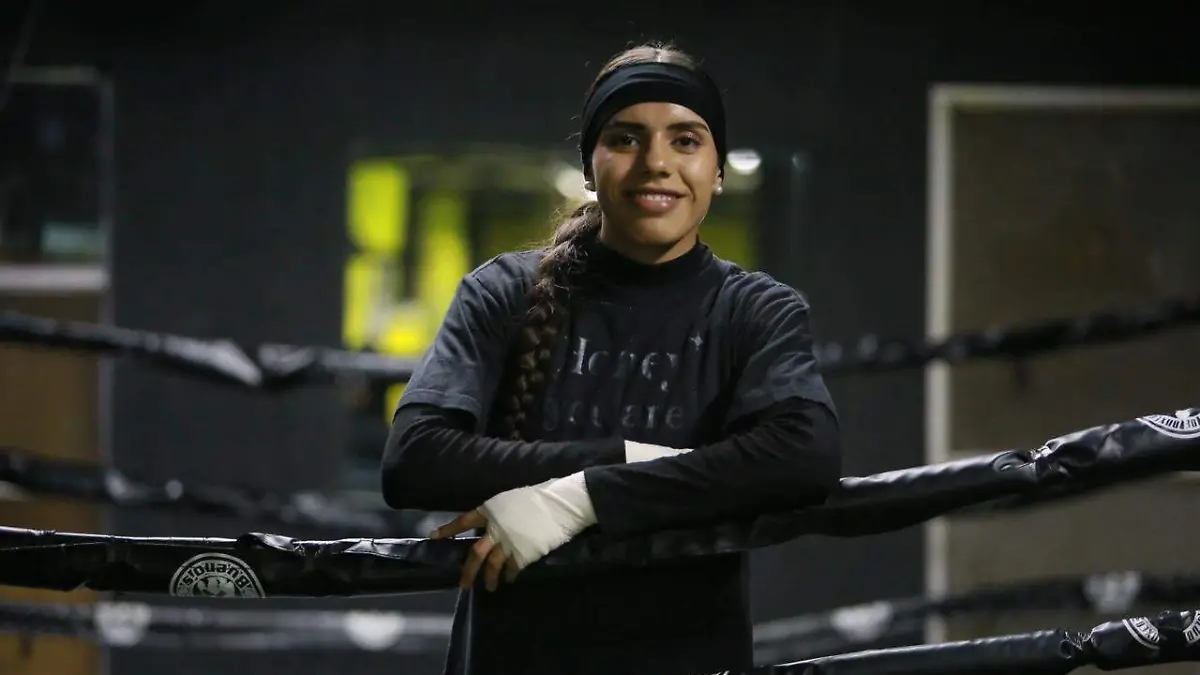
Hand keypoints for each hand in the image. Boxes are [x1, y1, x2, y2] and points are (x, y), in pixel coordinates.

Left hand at [430, 472, 596, 591]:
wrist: (560, 504)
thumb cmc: (538, 497)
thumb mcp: (512, 500)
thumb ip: (499, 515)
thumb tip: (491, 528)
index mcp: (491, 510)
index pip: (464, 522)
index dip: (449, 530)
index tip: (435, 537)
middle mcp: (495, 528)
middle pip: (475, 553)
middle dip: (468, 570)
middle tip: (464, 584)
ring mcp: (508, 542)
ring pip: (492, 565)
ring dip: (490, 578)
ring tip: (490, 587)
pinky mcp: (523, 553)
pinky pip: (512, 568)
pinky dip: (509, 575)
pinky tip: (509, 579)